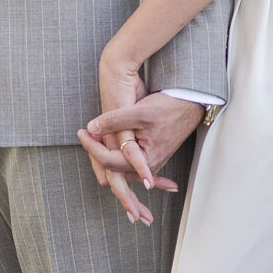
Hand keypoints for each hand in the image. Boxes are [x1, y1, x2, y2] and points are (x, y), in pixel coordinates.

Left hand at [77, 93, 203, 226]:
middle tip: (84, 134)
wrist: (191, 103)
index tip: (81, 131)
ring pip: (119, 167)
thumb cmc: (168, 107)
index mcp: (144, 160)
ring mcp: (149, 164)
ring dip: (104, 156)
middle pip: (111, 169)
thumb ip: (114, 120)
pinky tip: (107, 143)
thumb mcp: (139, 112)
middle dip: (95, 154)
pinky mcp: (150, 157)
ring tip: (93, 137)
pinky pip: (128, 163)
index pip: (108, 160)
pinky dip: (116, 155)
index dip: (91, 146)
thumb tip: (91, 127)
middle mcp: (147, 167)